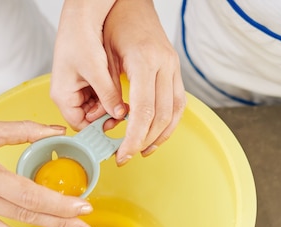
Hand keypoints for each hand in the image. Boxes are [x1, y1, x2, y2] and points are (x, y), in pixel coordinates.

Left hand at [50, 0, 185, 165]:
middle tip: (126, 156)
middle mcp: (166, 65)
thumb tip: (115, 122)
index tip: (123, 155)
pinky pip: (178, 103)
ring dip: (159, 136)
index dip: (133, 138)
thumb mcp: (102, 58)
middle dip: (143, 141)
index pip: (144, 112)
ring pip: (175, 113)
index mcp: (146, 62)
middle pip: (162, 117)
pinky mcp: (175, 69)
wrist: (129, 2)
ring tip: (141, 150)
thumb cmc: (111, 25)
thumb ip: (110, 91)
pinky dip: (168, 123)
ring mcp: (174, 67)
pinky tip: (154, 133)